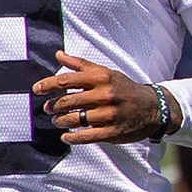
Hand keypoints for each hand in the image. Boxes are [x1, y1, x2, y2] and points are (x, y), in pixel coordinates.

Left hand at [37, 54, 166, 144]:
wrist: (154, 108)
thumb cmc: (125, 89)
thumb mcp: (106, 73)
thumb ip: (81, 65)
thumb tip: (59, 54)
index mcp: (102, 78)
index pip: (67, 80)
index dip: (48, 85)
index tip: (37, 89)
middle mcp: (105, 95)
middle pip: (67, 101)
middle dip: (53, 106)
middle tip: (48, 108)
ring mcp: (110, 115)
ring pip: (74, 119)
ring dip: (60, 121)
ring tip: (58, 121)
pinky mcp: (113, 132)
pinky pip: (86, 136)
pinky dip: (72, 137)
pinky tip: (66, 136)